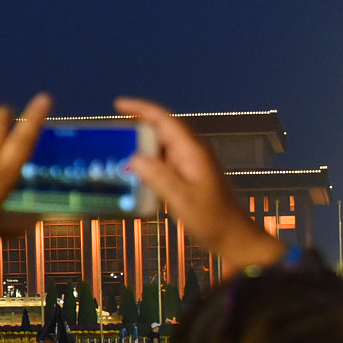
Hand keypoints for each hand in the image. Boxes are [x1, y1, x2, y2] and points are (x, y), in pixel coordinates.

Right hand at [114, 97, 284, 269]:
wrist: (233, 238)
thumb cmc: (211, 219)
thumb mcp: (182, 199)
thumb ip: (158, 176)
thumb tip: (134, 158)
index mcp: (192, 151)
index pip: (164, 120)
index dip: (141, 109)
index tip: (117, 104)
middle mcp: (192, 152)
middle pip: (161, 130)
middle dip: (136, 126)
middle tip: (110, 132)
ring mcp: (191, 164)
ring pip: (161, 146)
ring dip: (140, 146)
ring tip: (116, 151)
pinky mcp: (188, 176)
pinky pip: (164, 161)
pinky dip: (147, 162)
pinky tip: (134, 173)